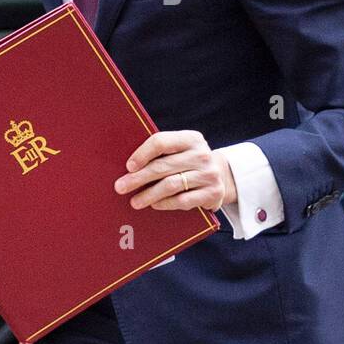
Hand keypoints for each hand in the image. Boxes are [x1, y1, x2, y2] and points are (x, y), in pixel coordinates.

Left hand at [113, 130, 236, 212]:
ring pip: (171, 185)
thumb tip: (128, 167)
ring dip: (148, 195)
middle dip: (138, 178)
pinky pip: (182, 200)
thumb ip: (161, 153)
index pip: (161, 142)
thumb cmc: (189, 162)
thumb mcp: (181, 151)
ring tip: (135, 201)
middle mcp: (202, 155)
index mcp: (191, 138)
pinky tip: (154, 205)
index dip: (142, 154)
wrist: (222, 176)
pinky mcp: (212, 193)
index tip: (129, 166)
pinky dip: (165, 203)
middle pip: (163, 166)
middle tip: (121, 187)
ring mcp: (209, 174)